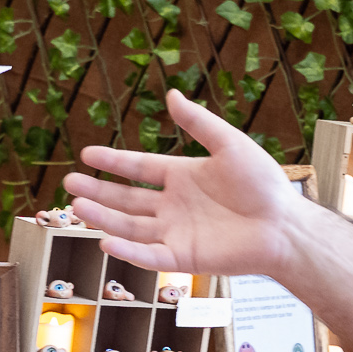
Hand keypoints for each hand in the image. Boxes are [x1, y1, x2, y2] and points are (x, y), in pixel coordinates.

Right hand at [63, 89, 307, 277]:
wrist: (284, 226)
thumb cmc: (263, 184)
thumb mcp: (229, 144)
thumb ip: (199, 122)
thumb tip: (171, 94)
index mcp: (182, 176)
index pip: (138, 168)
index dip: (112, 162)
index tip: (86, 154)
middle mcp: (173, 205)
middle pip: (125, 199)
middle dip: (97, 191)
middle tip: (68, 184)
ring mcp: (176, 232)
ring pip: (129, 226)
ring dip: (103, 218)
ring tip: (76, 207)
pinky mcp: (183, 257)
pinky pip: (148, 255)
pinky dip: (127, 250)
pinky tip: (105, 241)